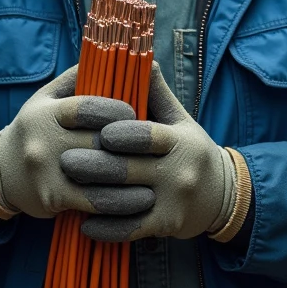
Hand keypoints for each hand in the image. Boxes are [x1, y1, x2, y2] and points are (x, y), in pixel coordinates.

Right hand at [0, 66, 154, 218]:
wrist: (0, 172)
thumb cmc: (36, 130)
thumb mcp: (46, 99)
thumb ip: (75, 79)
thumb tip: (113, 57)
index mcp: (45, 112)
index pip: (85, 107)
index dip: (115, 110)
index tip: (136, 113)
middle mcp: (42, 139)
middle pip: (96, 142)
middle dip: (130, 147)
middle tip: (159, 151)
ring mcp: (46, 169)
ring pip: (98, 174)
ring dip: (132, 181)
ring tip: (156, 184)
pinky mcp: (50, 196)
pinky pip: (92, 200)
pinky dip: (118, 203)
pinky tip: (139, 203)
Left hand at [60, 62, 236, 241]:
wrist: (222, 195)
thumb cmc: (192, 151)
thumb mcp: (181, 120)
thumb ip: (157, 93)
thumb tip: (141, 58)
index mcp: (180, 141)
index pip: (148, 135)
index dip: (122, 134)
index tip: (99, 132)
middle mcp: (178, 172)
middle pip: (128, 170)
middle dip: (93, 166)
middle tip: (64, 160)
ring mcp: (172, 202)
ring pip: (126, 202)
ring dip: (92, 198)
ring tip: (66, 189)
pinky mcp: (166, 226)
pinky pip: (131, 229)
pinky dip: (105, 229)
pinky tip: (84, 223)